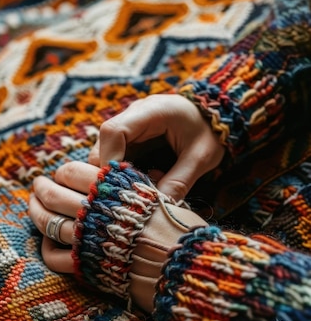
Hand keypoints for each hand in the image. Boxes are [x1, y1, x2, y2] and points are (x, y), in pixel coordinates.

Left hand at [29, 161, 205, 311]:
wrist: (184, 266)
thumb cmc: (180, 229)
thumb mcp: (160, 195)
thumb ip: (135, 183)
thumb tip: (121, 174)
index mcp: (112, 188)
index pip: (72, 170)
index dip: (63, 172)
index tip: (62, 174)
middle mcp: (94, 209)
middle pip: (53, 193)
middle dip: (41, 188)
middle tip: (38, 186)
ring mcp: (86, 238)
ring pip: (47, 221)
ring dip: (36, 213)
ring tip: (34, 208)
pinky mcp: (85, 265)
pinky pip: (54, 257)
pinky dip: (46, 249)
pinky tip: (47, 243)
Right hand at [88, 94, 224, 201]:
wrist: (216, 114)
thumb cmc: (210, 131)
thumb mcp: (201, 157)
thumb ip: (180, 181)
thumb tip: (159, 208)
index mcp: (151, 111)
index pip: (113, 131)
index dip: (110, 159)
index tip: (119, 186)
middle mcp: (134, 114)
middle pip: (103, 144)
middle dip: (110, 173)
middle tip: (127, 195)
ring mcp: (130, 125)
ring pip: (105, 152)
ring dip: (116, 175)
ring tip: (138, 190)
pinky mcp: (131, 137)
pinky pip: (116, 156)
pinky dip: (123, 173)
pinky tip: (141, 184)